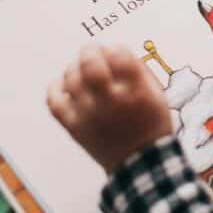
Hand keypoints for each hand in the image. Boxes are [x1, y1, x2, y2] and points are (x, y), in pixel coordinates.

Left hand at [47, 43, 172, 173]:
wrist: (141, 163)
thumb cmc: (151, 126)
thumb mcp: (158, 96)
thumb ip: (138, 71)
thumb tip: (116, 52)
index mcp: (136, 92)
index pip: (119, 55)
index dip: (116, 49)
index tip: (117, 53)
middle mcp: (110, 101)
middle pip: (90, 63)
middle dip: (91, 50)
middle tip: (94, 51)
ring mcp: (89, 114)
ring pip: (71, 78)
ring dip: (75, 66)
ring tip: (82, 68)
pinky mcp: (74, 126)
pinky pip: (54, 101)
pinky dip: (55, 87)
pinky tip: (63, 83)